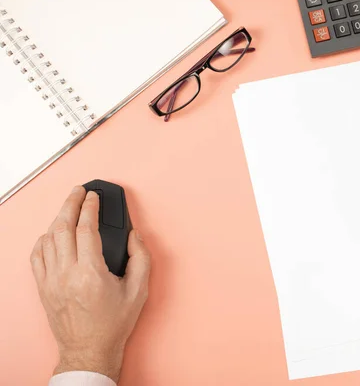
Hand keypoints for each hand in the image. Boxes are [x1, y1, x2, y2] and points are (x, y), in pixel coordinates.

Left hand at [30, 186, 150, 382]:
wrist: (89, 349)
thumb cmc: (113, 323)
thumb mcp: (139, 291)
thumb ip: (141, 259)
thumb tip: (134, 236)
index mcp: (91, 273)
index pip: (86, 229)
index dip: (90, 207)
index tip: (94, 196)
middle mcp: (67, 274)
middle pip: (62, 227)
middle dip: (70, 203)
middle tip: (78, 191)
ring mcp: (51, 281)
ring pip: (48, 239)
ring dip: (58, 218)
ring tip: (68, 207)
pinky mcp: (43, 287)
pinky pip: (36, 256)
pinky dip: (44, 239)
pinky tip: (52, 233)